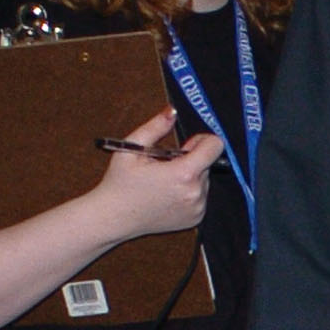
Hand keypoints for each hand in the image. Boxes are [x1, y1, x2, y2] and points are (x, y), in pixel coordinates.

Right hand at [94, 109, 220, 237]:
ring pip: (205, 181)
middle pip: (208, 164)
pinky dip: (188, 192)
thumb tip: (172, 111)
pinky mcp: (196, 218)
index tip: (187, 145)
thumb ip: (156, 127)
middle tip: (165, 165)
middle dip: (190, 159)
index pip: (215, 146)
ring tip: (163, 182)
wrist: (114, 217)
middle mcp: (195, 193)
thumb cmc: (120, 182)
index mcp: (183, 173)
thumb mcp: (132, 148)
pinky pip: (201, 197)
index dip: (202, 140)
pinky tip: (167, 195)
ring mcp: (197, 208)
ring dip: (189, 176)